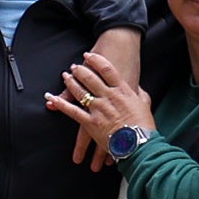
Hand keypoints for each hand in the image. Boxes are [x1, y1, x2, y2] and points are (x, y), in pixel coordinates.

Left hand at [72, 28, 144, 167]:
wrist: (140, 143)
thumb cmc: (144, 124)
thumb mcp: (145, 104)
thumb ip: (138, 93)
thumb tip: (136, 87)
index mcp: (123, 91)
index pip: (108, 70)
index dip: (96, 60)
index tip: (89, 55)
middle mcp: (109, 97)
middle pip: (91, 79)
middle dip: (81, 71)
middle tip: (74, 66)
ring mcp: (99, 109)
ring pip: (81, 92)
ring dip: (71, 83)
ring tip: (65, 76)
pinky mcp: (91, 123)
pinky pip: (73, 112)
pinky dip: (62, 105)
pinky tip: (53, 99)